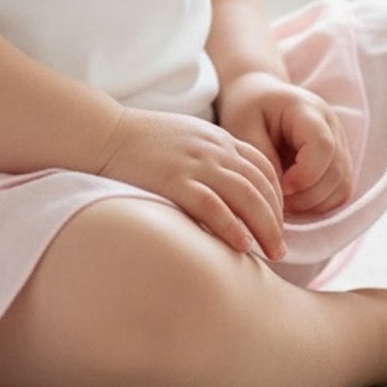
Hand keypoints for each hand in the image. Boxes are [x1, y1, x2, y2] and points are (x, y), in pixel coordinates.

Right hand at [93, 107, 285, 259]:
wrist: (105, 132)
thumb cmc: (140, 141)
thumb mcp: (185, 139)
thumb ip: (208, 157)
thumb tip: (223, 189)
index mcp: (217, 139)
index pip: (263, 167)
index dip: (277, 197)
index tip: (277, 223)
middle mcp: (214, 149)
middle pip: (261, 185)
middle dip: (276, 219)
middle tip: (281, 249)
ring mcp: (195, 164)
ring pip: (245, 196)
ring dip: (264, 227)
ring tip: (273, 254)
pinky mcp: (174, 180)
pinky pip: (213, 205)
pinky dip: (232, 226)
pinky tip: (242, 246)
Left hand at [216, 72, 352, 218]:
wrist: (259, 96)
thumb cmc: (248, 108)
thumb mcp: (243, 127)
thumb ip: (262, 157)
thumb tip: (281, 190)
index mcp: (307, 110)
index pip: (323, 146)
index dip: (304, 175)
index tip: (279, 186)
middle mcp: (332, 126)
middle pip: (336, 172)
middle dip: (306, 196)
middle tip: (277, 199)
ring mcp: (340, 144)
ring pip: (342, 187)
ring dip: (313, 204)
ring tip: (284, 201)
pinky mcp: (339, 161)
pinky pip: (339, 192)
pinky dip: (319, 205)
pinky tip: (294, 200)